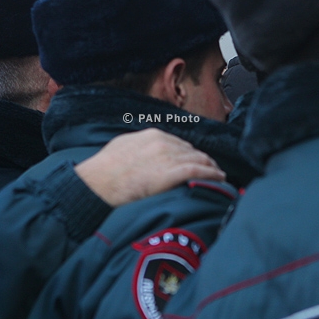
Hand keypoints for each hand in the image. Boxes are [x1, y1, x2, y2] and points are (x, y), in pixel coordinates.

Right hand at [74, 128, 224, 206]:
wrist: (98, 183)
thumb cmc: (104, 170)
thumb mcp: (121, 146)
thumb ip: (138, 146)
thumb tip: (142, 152)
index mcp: (151, 135)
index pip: (178, 143)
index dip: (188, 153)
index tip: (193, 160)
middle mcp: (163, 143)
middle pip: (191, 150)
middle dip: (201, 159)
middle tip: (210, 168)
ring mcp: (169, 157)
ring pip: (199, 159)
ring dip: (210, 167)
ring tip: (218, 174)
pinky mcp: (173, 173)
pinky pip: (199, 171)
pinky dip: (212, 174)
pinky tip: (220, 179)